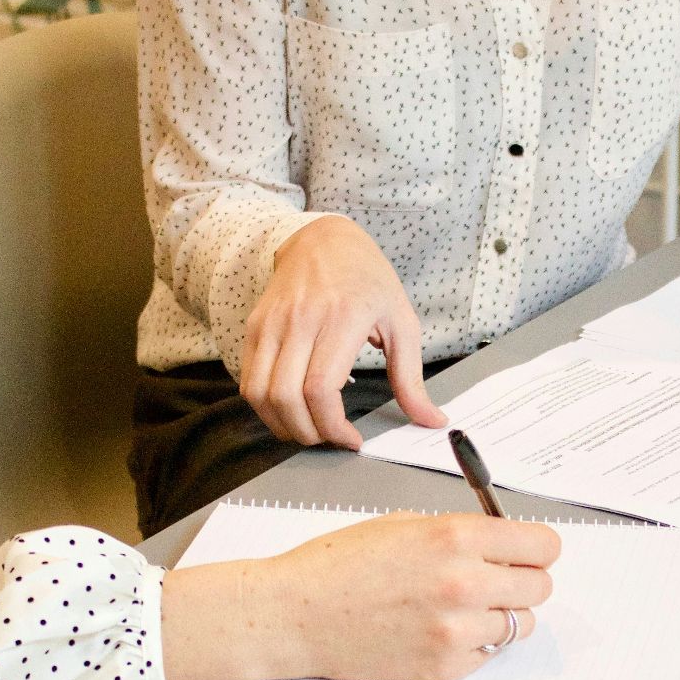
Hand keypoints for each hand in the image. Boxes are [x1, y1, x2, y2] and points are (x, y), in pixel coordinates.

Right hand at [159, 512, 559, 679]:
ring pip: (520, 625)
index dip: (536, 548)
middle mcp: (465, 583)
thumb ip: (459, 533)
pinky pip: (488, 654)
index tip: (528, 552)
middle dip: (522, 580)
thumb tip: (501, 543)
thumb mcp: (403, 524)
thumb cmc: (338, 565)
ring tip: (462, 608)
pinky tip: (438, 630)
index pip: (543, 546)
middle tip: (495, 579)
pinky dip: (474, 644)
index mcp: (455, 537)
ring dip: (501, 615)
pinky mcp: (444, 667)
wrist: (294, 614)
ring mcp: (456, 631)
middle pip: (540, 587)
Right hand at [241, 216, 445, 448]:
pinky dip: (265, 407)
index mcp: (343, 318)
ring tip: (309, 429)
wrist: (324, 240)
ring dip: (282, 425)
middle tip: (330, 439)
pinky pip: (249, 380)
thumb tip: (431, 420)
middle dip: (308, 433)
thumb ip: (411, 378)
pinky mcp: (255, 326)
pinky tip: (290, 410)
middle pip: (286, 398)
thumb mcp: (402, 322)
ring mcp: (272, 323)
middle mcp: (301, 319)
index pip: (320, 388)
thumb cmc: (367, 280)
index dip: (332, 426)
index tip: (351, 439)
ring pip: (260, 394)